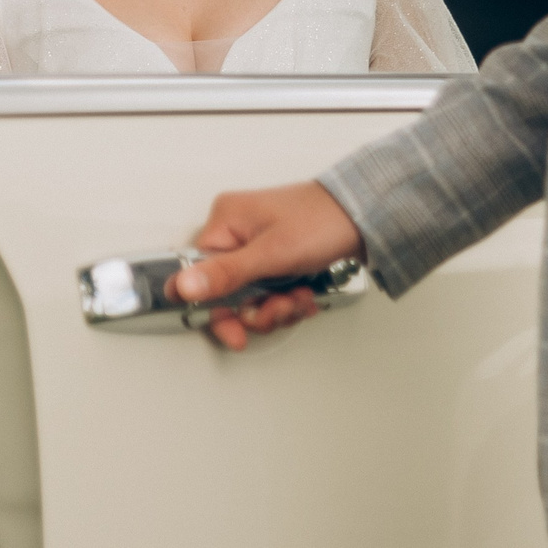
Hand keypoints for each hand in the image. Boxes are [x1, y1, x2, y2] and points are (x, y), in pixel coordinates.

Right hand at [171, 180, 364, 350]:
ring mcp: (257, 247)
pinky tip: (304, 294)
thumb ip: (225, 274)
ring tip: (298, 297)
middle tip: (279, 308)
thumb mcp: (270, 254)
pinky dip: (288, 301)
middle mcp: (236, 233)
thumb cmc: (322, 222)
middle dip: (258, 309)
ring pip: (251, 298)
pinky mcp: (275, 259)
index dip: (214, 308)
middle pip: (227, 292)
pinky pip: (269, 293)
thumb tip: (182, 286)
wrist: (364, 217)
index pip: (198, 274)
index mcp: (225, 221)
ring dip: (277, 307)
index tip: (235, 331)